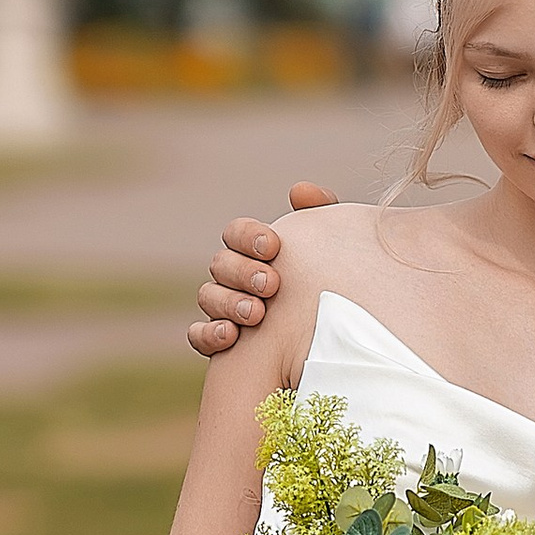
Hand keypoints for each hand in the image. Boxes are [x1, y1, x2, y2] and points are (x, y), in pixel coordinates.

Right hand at [187, 180, 334, 356]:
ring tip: (257, 314)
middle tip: (271, 284)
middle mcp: (234, 278)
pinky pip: (198, 335)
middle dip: (243, 272)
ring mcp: (224, 309)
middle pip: (221, 264)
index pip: (237, 233)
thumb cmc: (333, 289)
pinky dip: (209, 333)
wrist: (336, 341)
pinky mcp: (219, 342)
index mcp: (254, 252)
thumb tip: (300, 191)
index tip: (274, 246)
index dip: (249, 235)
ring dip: (230, 303)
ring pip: (209, 296)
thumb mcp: (336, 251)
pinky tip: (231, 336)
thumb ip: (323, 216)